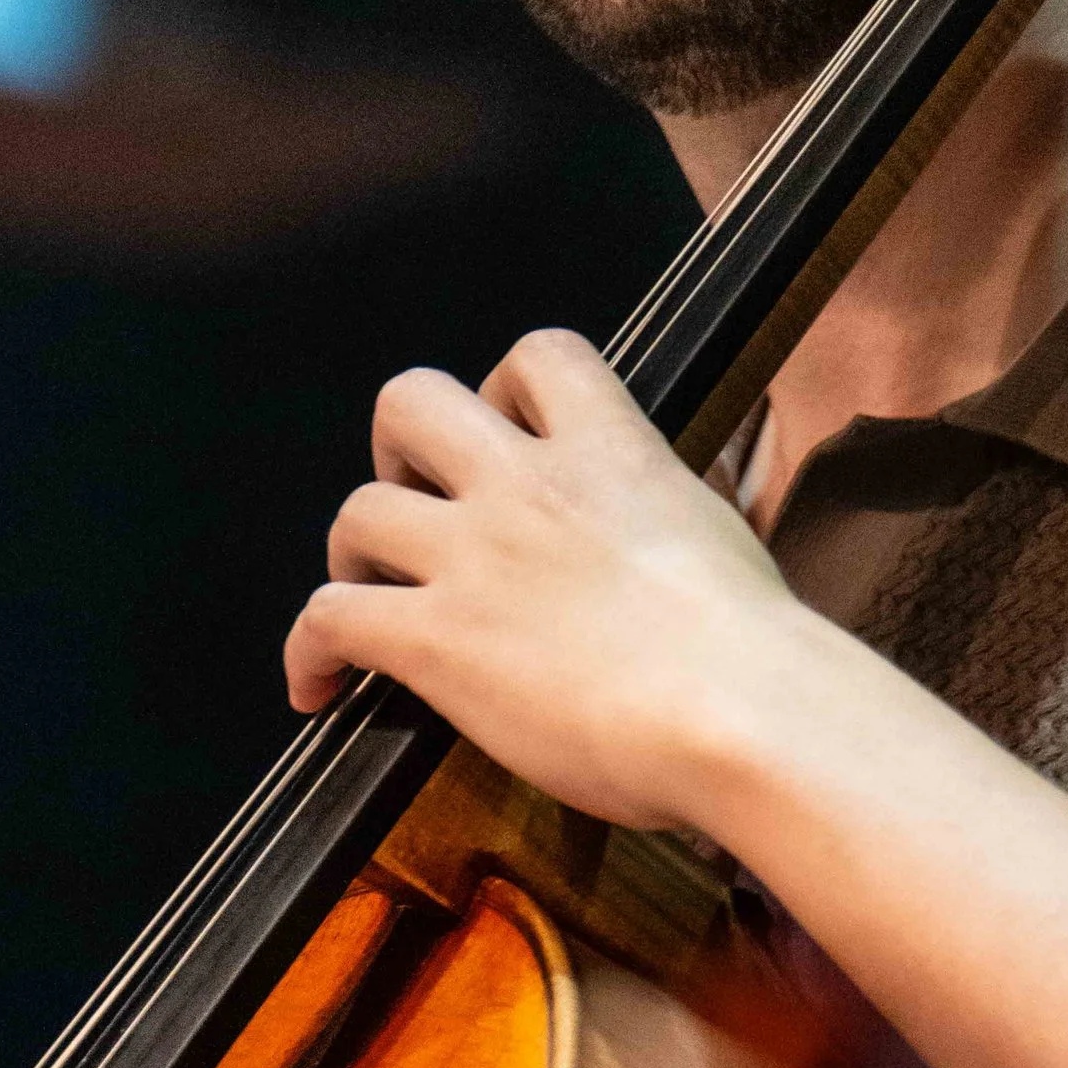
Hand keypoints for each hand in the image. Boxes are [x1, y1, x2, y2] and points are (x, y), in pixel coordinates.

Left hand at [283, 328, 808, 833]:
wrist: (738, 711)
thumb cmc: (759, 648)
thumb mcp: (731, 531)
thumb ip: (689, 501)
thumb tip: (696, 500)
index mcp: (612, 451)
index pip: (538, 356)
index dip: (505, 389)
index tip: (510, 435)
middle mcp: (527, 486)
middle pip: (410, 400)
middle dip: (400, 449)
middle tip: (425, 505)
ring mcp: (474, 558)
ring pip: (356, 510)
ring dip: (353, 553)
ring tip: (372, 593)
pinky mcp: (437, 638)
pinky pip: (329, 618)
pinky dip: (308, 651)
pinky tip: (318, 687)